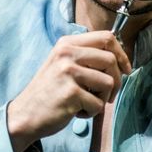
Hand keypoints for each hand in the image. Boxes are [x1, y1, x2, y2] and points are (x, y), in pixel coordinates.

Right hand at [7, 31, 131, 151]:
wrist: (25, 114)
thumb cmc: (50, 92)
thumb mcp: (63, 63)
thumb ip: (86, 56)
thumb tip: (119, 56)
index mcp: (67, 43)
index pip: (106, 37)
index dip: (122, 53)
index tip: (126, 69)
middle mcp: (67, 53)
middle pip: (111, 60)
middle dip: (117, 81)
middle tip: (108, 95)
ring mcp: (68, 72)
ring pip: (109, 83)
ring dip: (102, 99)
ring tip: (85, 103)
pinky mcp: (71, 92)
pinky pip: (98, 104)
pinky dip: (91, 112)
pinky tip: (75, 112)